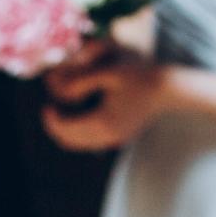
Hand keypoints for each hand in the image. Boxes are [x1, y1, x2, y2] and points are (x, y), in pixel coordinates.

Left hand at [41, 53, 168, 152]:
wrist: (168, 88)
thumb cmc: (139, 75)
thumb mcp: (107, 71)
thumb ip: (81, 81)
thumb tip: (61, 94)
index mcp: (103, 121)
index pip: (65, 129)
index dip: (51, 119)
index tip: (47, 104)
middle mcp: (108, 136)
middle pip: (70, 141)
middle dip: (56, 127)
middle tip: (51, 109)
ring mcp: (116, 139)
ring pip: (80, 144)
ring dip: (67, 131)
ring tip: (62, 112)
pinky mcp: (121, 137)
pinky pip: (92, 142)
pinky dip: (80, 133)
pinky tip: (78, 116)